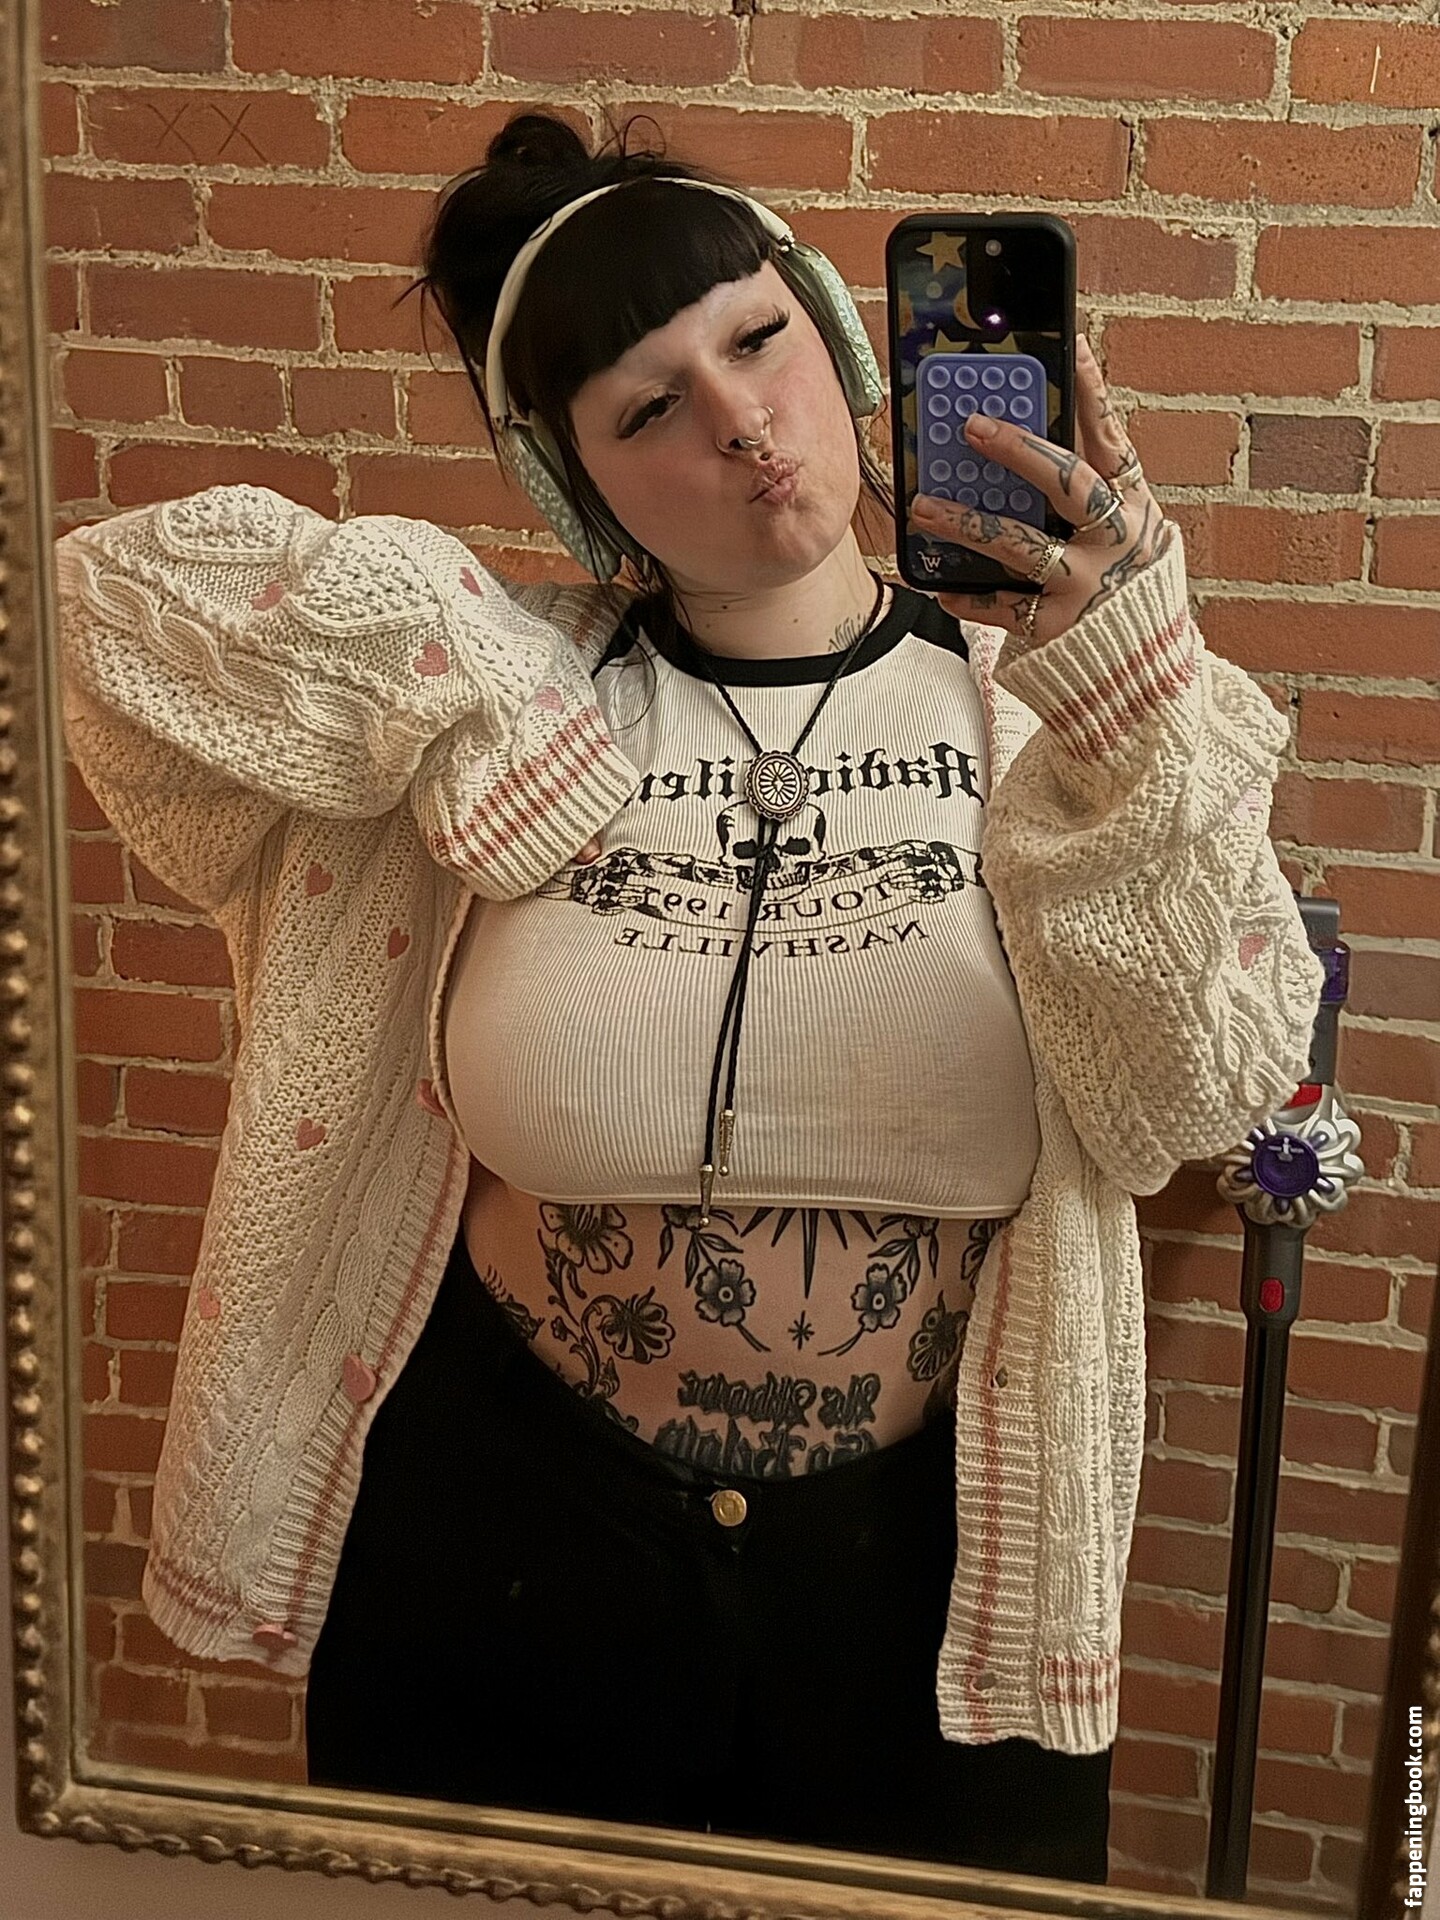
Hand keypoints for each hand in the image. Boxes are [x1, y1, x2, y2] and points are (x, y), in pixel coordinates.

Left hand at [912, 334, 1169, 649]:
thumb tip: (1023, 443)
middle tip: (971, 426)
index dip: (1090, 392)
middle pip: (1068, 482)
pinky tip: (939, 584)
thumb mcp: (1125, 533)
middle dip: (1019, 450)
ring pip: (1023, 545)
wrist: (1147, 673)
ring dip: (970, 523)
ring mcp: (1088, 586)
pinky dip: (970, 596)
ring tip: (925, 506)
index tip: (1068, 345)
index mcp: (1133, 506)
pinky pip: (1004, 608)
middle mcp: (1116, 541)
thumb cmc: (1124, 589)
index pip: (1110, 439)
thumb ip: (1087, 496)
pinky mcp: (1060, 629)